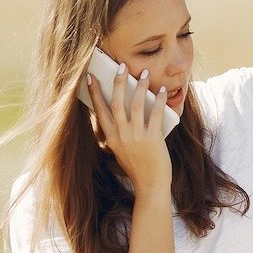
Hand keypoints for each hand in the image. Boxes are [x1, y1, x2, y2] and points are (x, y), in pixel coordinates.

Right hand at [87, 64, 171, 193]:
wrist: (150, 185)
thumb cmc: (137, 167)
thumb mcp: (122, 150)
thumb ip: (120, 133)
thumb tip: (125, 110)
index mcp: (111, 137)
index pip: (99, 110)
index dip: (94, 93)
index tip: (90, 77)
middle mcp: (121, 135)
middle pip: (116, 102)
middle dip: (118, 82)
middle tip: (121, 66)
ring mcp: (136, 136)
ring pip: (135, 104)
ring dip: (140, 86)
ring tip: (143, 73)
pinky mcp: (152, 138)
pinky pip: (154, 113)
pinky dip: (158, 100)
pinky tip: (161, 90)